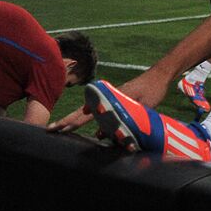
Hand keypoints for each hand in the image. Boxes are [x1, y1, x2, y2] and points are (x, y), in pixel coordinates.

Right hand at [49, 68, 170, 133]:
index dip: (73, 122)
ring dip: (79, 121)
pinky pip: (103, 114)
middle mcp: (107, 98)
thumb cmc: (152, 89)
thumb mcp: (142, 106)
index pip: (87, 113)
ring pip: (91, 113)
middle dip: (67, 121)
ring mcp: (111, 99)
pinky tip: (100, 134)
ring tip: (65, 130)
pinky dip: (97, 122)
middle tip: (51, 129)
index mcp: (110, 98)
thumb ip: (128, 118)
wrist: (159, 75)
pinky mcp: (117, 102)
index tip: (60, 128)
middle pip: (83, 112)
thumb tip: (110, 133)